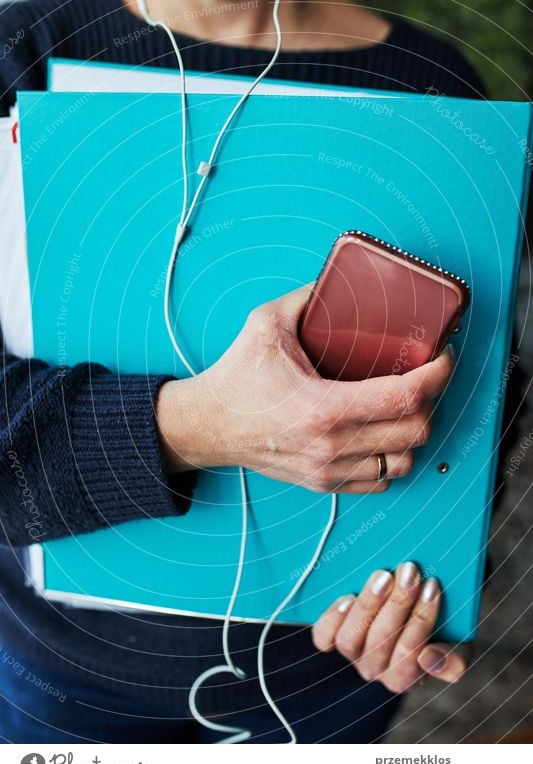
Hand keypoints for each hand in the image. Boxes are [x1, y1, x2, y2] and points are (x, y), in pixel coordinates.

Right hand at [157, 285, 453, 488]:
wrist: (208, 426)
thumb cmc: (236, 379)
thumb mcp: (266, 325)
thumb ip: (306, 297)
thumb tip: (338, 281)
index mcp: (324, 408)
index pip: (406, 397)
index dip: (437, 375)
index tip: (442, 356)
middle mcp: (332, 446)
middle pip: (416, 430)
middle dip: (431, 400)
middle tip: (423, 376)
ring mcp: (330, 469)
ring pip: (405, 462)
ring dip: (413, 432)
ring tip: (405, 406)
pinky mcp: (325, 482)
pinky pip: (383, 481)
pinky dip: (393, 458)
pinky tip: (385, 433)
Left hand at [312, 564, 471, 692]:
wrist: (409, 599)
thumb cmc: (437, 624)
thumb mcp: (457, 643)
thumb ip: (455, 660)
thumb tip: (428, 659)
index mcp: (408, 676)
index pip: (409, 659)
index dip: (421, 621)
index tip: (432, 586)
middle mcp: (377, 670)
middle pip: (381, 643)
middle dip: (398, 604)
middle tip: (410, 571)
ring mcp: (352, 654)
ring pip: (351, 640)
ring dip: (369, 605)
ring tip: (383, 575)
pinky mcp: (331, 639)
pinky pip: (324, 637)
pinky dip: (333, 619)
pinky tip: (347, 597)